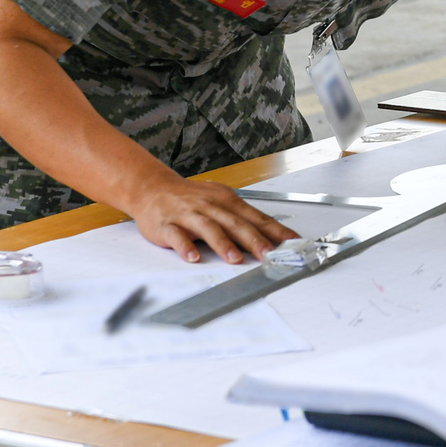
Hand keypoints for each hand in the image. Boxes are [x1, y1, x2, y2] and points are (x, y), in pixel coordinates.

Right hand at [128, 177, 299, 264]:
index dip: (275, 231)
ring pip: (209, 228)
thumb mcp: (220, 202)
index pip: (256, 217)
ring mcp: (189, 214)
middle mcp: (210, 206)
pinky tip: (193, 257)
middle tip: (268, 254)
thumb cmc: (191, 198)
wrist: (153, 188)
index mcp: (227, 201)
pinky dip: (185, 247)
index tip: (292, 243)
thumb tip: (271, 237)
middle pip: (236, 223)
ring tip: (235, 259)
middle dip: (254, 240)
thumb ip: (242, 220)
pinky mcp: (167, 224)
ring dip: (222, 244)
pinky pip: (177, 236)